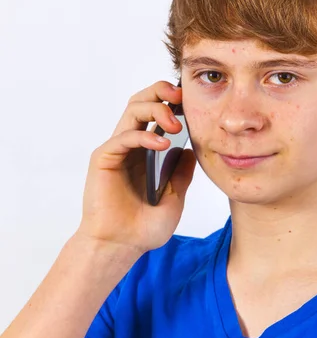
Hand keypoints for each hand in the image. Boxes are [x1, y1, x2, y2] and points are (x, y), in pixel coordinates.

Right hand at [76, 81, 195, 255]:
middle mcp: (131, 145)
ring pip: (132, 111)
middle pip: (142, 102)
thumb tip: (191, 151)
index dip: (172, 101)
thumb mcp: (175, 197)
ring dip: (155, 109)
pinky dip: (143, 135)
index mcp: (147, 150)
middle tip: (181, 96)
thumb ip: (182, 174)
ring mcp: (117, 150)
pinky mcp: (104, 159)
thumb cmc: (144, 226)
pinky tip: (162, 144)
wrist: (121, 246)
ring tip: (175, 124)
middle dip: (161, 91)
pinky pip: (123, 137)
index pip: (157, 112)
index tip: (192, 100)